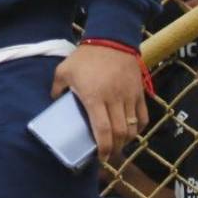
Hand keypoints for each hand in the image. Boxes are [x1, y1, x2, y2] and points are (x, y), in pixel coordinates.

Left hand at [51, 44, 147, 161]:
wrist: (111, 39)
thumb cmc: (86, 57)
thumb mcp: (64, 70)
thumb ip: (57, 88)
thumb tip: (54, 100)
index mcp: (94, 97)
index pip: (102, 130)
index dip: (103, 148)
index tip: (100, 157)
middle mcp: (114, 99)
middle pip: (120, 133)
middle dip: (115, 149)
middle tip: (108, 154)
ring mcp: (129, 96)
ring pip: (133, 128)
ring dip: (126, 141)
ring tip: (118, 145)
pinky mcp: (139, 92)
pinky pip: (143, 117)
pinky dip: (139, 129)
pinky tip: (131, 132)